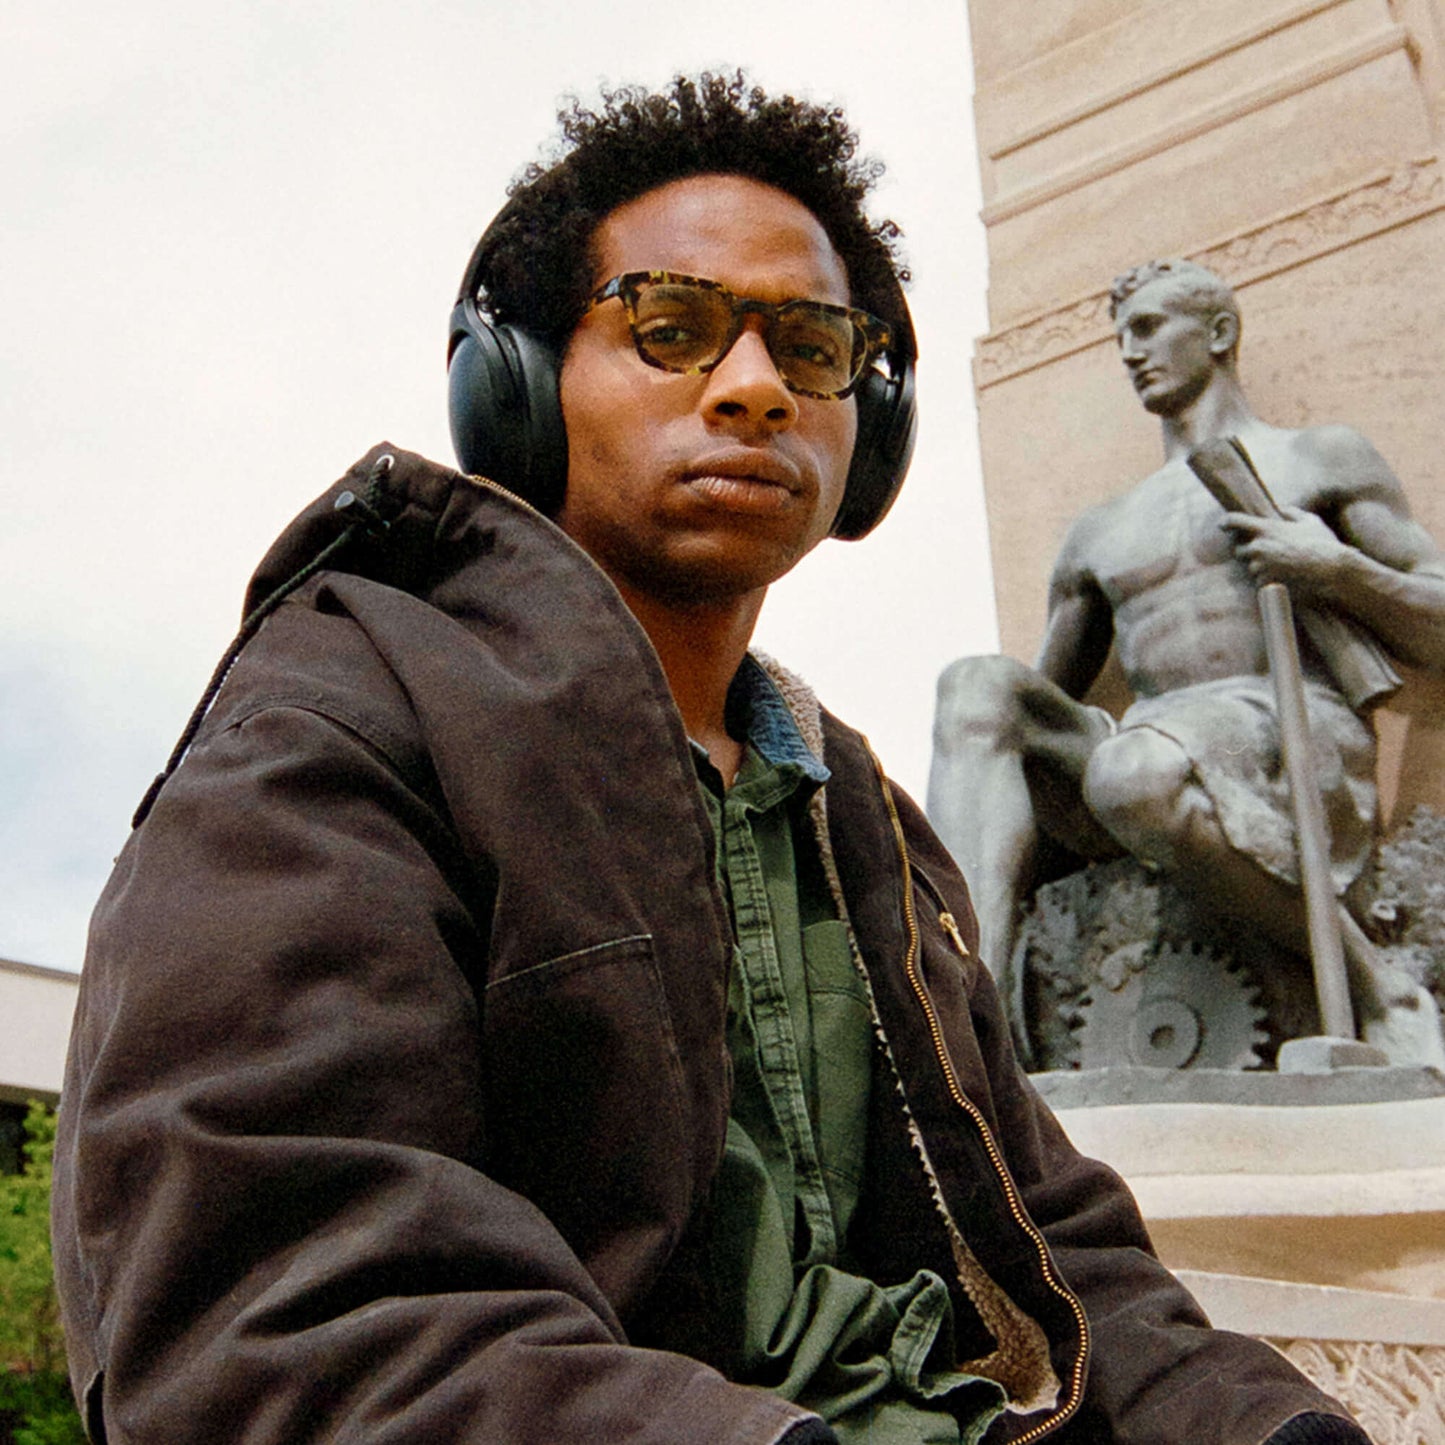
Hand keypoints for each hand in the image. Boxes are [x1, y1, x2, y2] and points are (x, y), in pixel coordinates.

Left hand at [1220, 507, 1349, 596]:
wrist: (1331, 571)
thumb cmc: (1323, 543)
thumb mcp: (1310, 521)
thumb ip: (1292, 513)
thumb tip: (1280, 508)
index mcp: (1266, 529)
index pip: (1234, 521)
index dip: (1226, 522)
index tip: (1222, 524)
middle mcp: (1258, 547)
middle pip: (1239, 550)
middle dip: (1248, 551)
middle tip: (1265, 553)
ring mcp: (1259, 566)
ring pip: (1251, 568)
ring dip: (1261, 567)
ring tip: (1284, 567)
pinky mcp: (1264, 583)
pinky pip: (1260, 582)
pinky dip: (1268, 580)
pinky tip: (1286, 578)